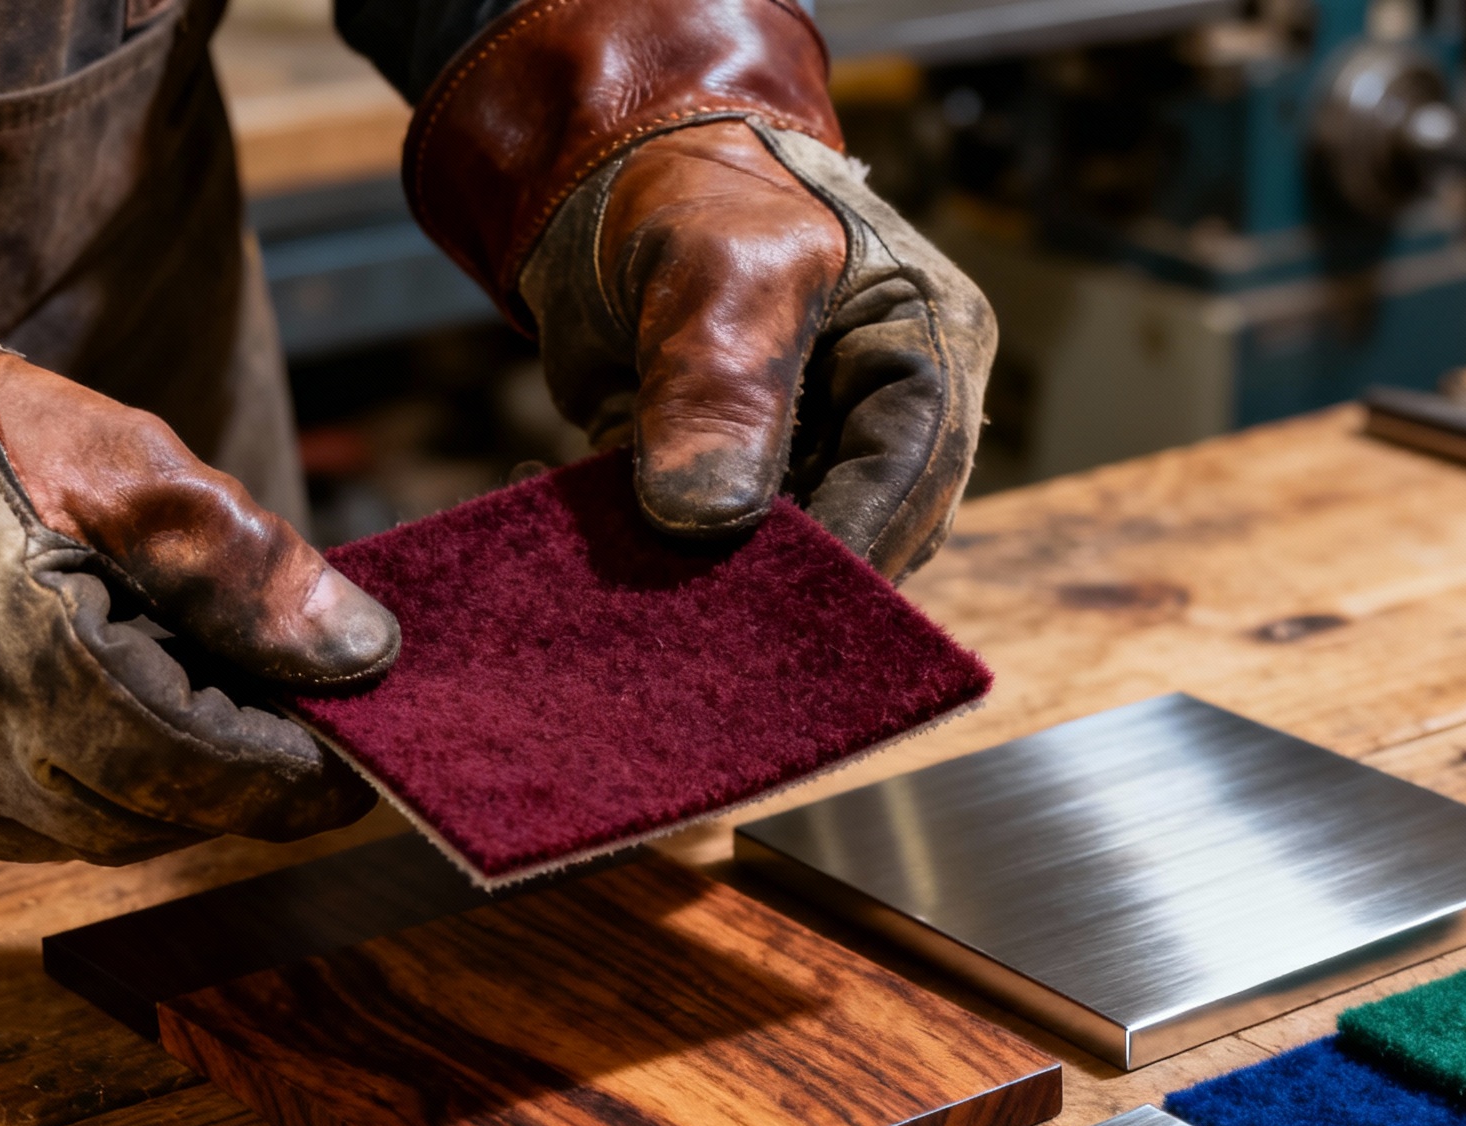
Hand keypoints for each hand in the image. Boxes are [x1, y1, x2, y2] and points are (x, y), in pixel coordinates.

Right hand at [0, 207, 395, 864]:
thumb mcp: (129, 464)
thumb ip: (251, 569)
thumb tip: (363, 654)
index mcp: (12, 656)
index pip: (201, 772)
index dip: (295, 777)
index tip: (357, 763)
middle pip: (153, 814)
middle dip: (232, 774)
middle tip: (283, 717)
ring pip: (87, 832)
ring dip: (157, 785)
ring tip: (182, 694)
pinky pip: (15, 827)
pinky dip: (77, 788)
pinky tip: (90, 715)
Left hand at [523, 121, 995, 582]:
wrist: (607, 189)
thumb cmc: (695, 194)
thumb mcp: (714, 267)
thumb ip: (716, 388)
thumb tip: (705, 522)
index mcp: (922, 349)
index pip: (913, 466)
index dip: (855, 540)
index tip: (775, 596)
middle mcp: (876, 426)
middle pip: (856, 532)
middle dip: (771, 575)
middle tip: (679, 597)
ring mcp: (805, 471)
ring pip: (775, 561)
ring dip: (691, 571)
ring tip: (602, 547)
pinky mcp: (729, 503)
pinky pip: (695, 556)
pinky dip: (629, 548)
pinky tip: (543, 504)